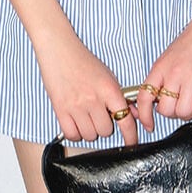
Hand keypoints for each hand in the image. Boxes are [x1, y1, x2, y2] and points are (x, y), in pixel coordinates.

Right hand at [34, 28, 137, 144]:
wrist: (60, 50)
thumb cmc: (83, 60)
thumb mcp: (107, 75)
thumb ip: (118, 95)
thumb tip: (130, 114)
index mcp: (109, 89)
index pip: (125, 119)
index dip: (130, 135)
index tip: (132, 142)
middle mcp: (94, 99)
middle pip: (105, 131)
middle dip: (105, 125)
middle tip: (99, 114)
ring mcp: (76, 106)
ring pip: (89, 135)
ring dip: (90, 129)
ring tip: (86, 115)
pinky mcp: (60, 110)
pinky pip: (72, 135)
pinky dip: (75, 132)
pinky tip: (76, 121)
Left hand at [135, 2, 191, 132]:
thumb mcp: (169, 56)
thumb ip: (162, 76)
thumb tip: (156, 97)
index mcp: (160, 66)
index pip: (144, 96)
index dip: (143, 115)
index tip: (148, 124)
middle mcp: (173, 73)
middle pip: (165, 109)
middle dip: (172, 113)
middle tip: (179, 105)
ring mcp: (191, 76)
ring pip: (182, 112)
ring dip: (188, 113)